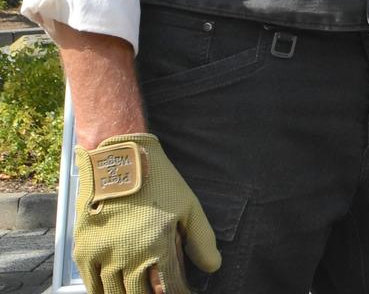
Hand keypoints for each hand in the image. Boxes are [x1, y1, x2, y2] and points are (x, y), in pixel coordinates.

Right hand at [73, 133, 220, 293]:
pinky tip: (114, 291)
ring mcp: (102, 256)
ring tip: (139, 292)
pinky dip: (103, 293)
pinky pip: (91, 286)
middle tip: (162, 293)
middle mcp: (127, 255)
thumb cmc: (158, 182)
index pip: (169, 288)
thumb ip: (201, 240)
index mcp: (156, 245)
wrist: (118, 161)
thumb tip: (213, 267)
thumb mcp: (188, 206)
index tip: (184, 293)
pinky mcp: (83, 252)